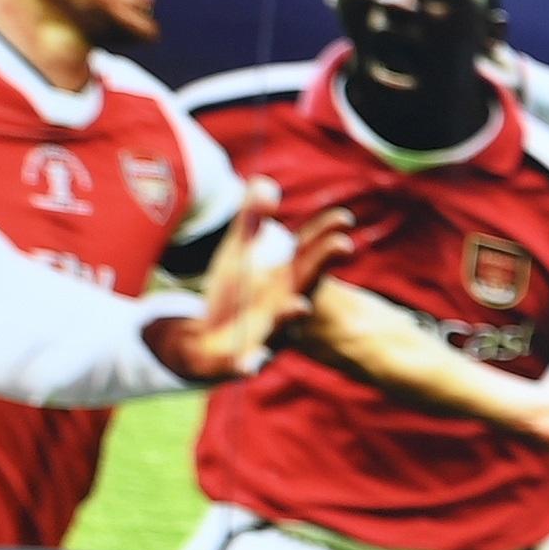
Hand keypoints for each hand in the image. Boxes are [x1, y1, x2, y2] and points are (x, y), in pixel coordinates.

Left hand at [143, 186, 355, 383]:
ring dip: (291, 317)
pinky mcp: (240, 360)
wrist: (205, 342)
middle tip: (343, 245)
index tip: (343, 219)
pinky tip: (246, 366)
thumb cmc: (233, 295)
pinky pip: (245, 364)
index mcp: (286, 280)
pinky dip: (248, 365)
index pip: (310, 254)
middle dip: (321, 266)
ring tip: (299, 305)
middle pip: (305, 284)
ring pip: (281, 327)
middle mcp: (284, 306)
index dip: (325, 236)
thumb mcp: (240, 253)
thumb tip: (263, 183)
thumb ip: (252, 221)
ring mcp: (266, 334)